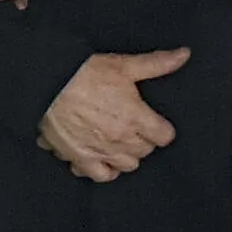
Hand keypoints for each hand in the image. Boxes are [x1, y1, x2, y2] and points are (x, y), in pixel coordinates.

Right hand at [37, 48, 188, 181]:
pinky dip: (104, 169)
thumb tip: (183, 55)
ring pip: (128, 165)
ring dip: (126, 154)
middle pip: (146, 151)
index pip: (164, 136)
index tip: (154, 122)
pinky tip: (101, 156)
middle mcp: (121, 139)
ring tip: (118, 140)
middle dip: (143, 139)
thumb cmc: (84, 73)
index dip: (161, 128)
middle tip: (133, 126)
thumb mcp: (124, 65)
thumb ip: (156, 63)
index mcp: (136, 117)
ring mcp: (101, 151)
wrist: (48, 84)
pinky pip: (101, 176)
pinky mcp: (81, 159)